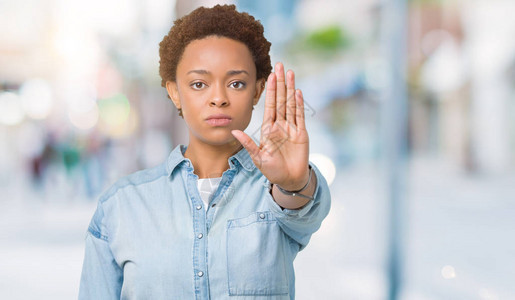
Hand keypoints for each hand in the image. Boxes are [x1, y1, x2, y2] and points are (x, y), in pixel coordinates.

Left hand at [232, 62, 309, 190]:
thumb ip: (248, 144)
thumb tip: (234, 132)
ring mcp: (291, 128)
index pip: (270, 105)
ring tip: (290, 73)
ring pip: (291, 104)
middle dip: (281, 83)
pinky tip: (298, 91)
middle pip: (281, 99)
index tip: (270, 76)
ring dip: (291, 88)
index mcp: (268, 128)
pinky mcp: (301, 134)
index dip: (270, 90)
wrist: (288, 179)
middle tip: (281, 65)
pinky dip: (299, 104)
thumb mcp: (258, 157)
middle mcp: (280, 125)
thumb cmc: (272, 170)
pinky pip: (300, 116)